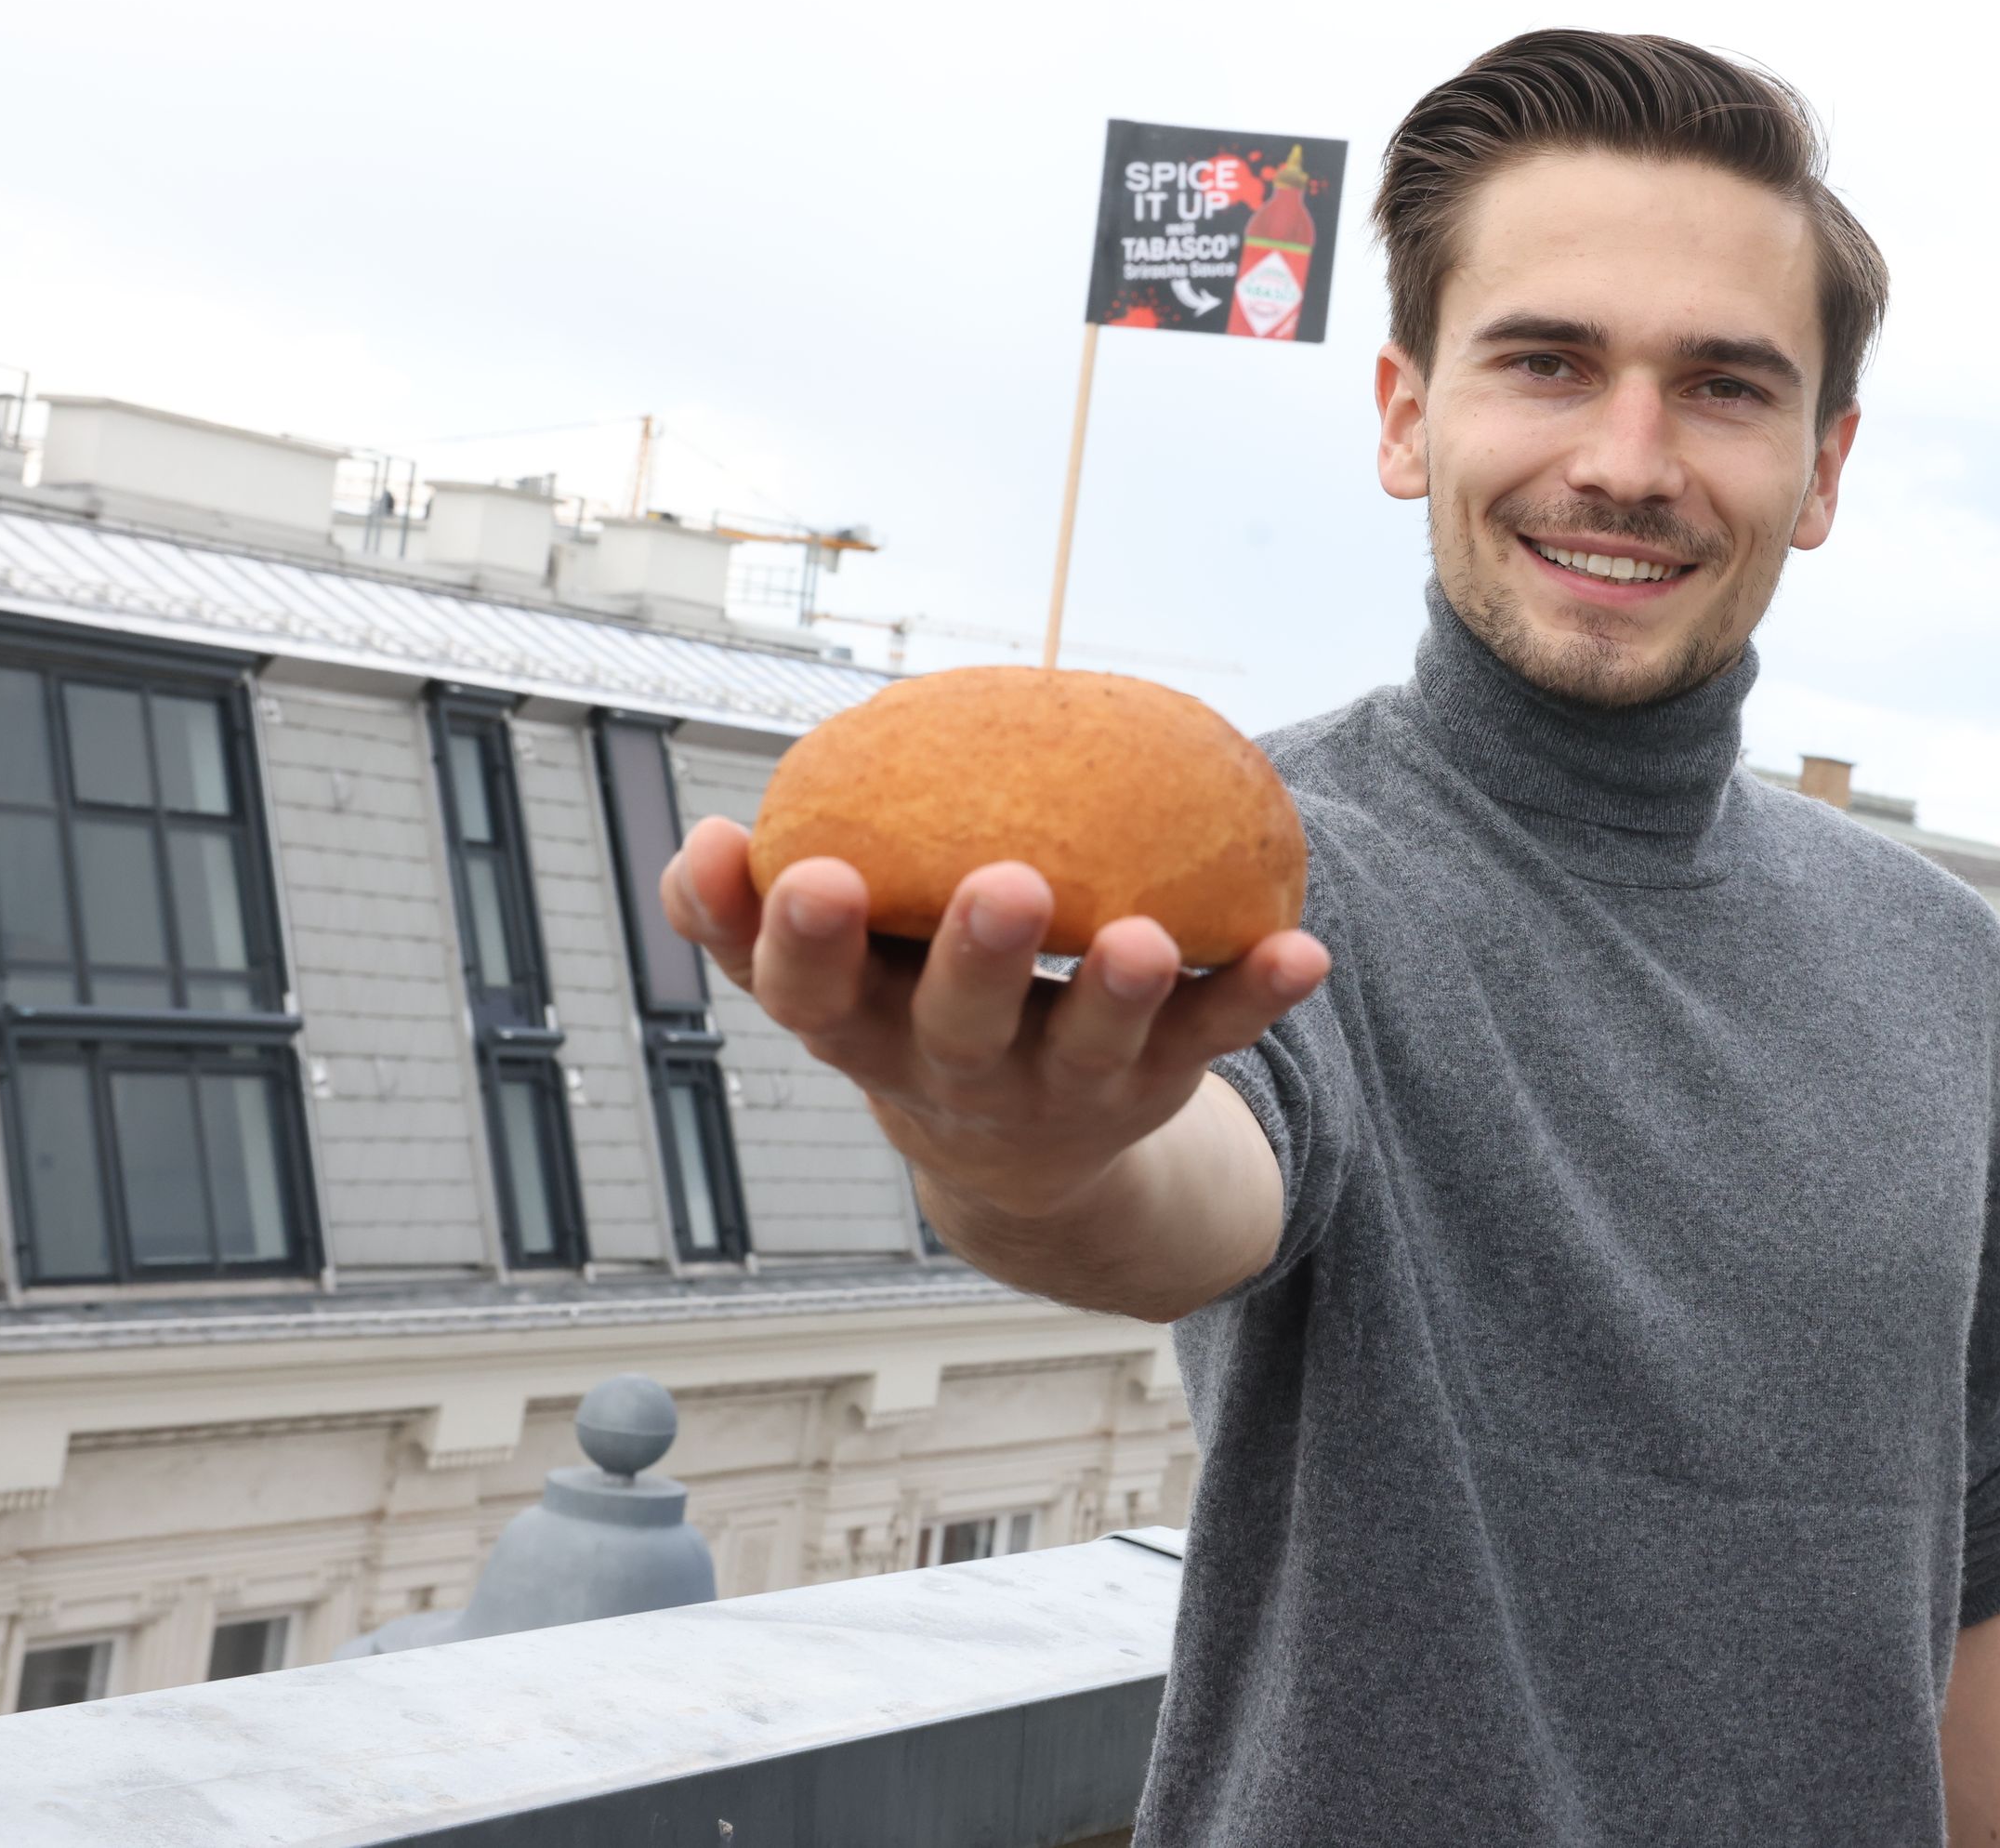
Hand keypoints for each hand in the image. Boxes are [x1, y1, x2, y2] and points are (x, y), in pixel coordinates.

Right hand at [659, 817, 1328, 1226]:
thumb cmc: (902, 1013)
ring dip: (1122, 993)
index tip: (813, 876)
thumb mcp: (823, 978)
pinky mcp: (1155, 1077)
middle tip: (1006, 885)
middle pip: (960, 1023)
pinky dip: (1257, 995)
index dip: (803, 943)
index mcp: (864, 1029)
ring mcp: (1063, 1081)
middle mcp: (959, 1067)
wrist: (1016, 1155)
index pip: (812, 994)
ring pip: (1091, 1044)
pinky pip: (1214, 1035)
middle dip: (979, 958)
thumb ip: (748, 914)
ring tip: (1149, 939)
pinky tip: (1301, 951)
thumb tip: (698, 844)